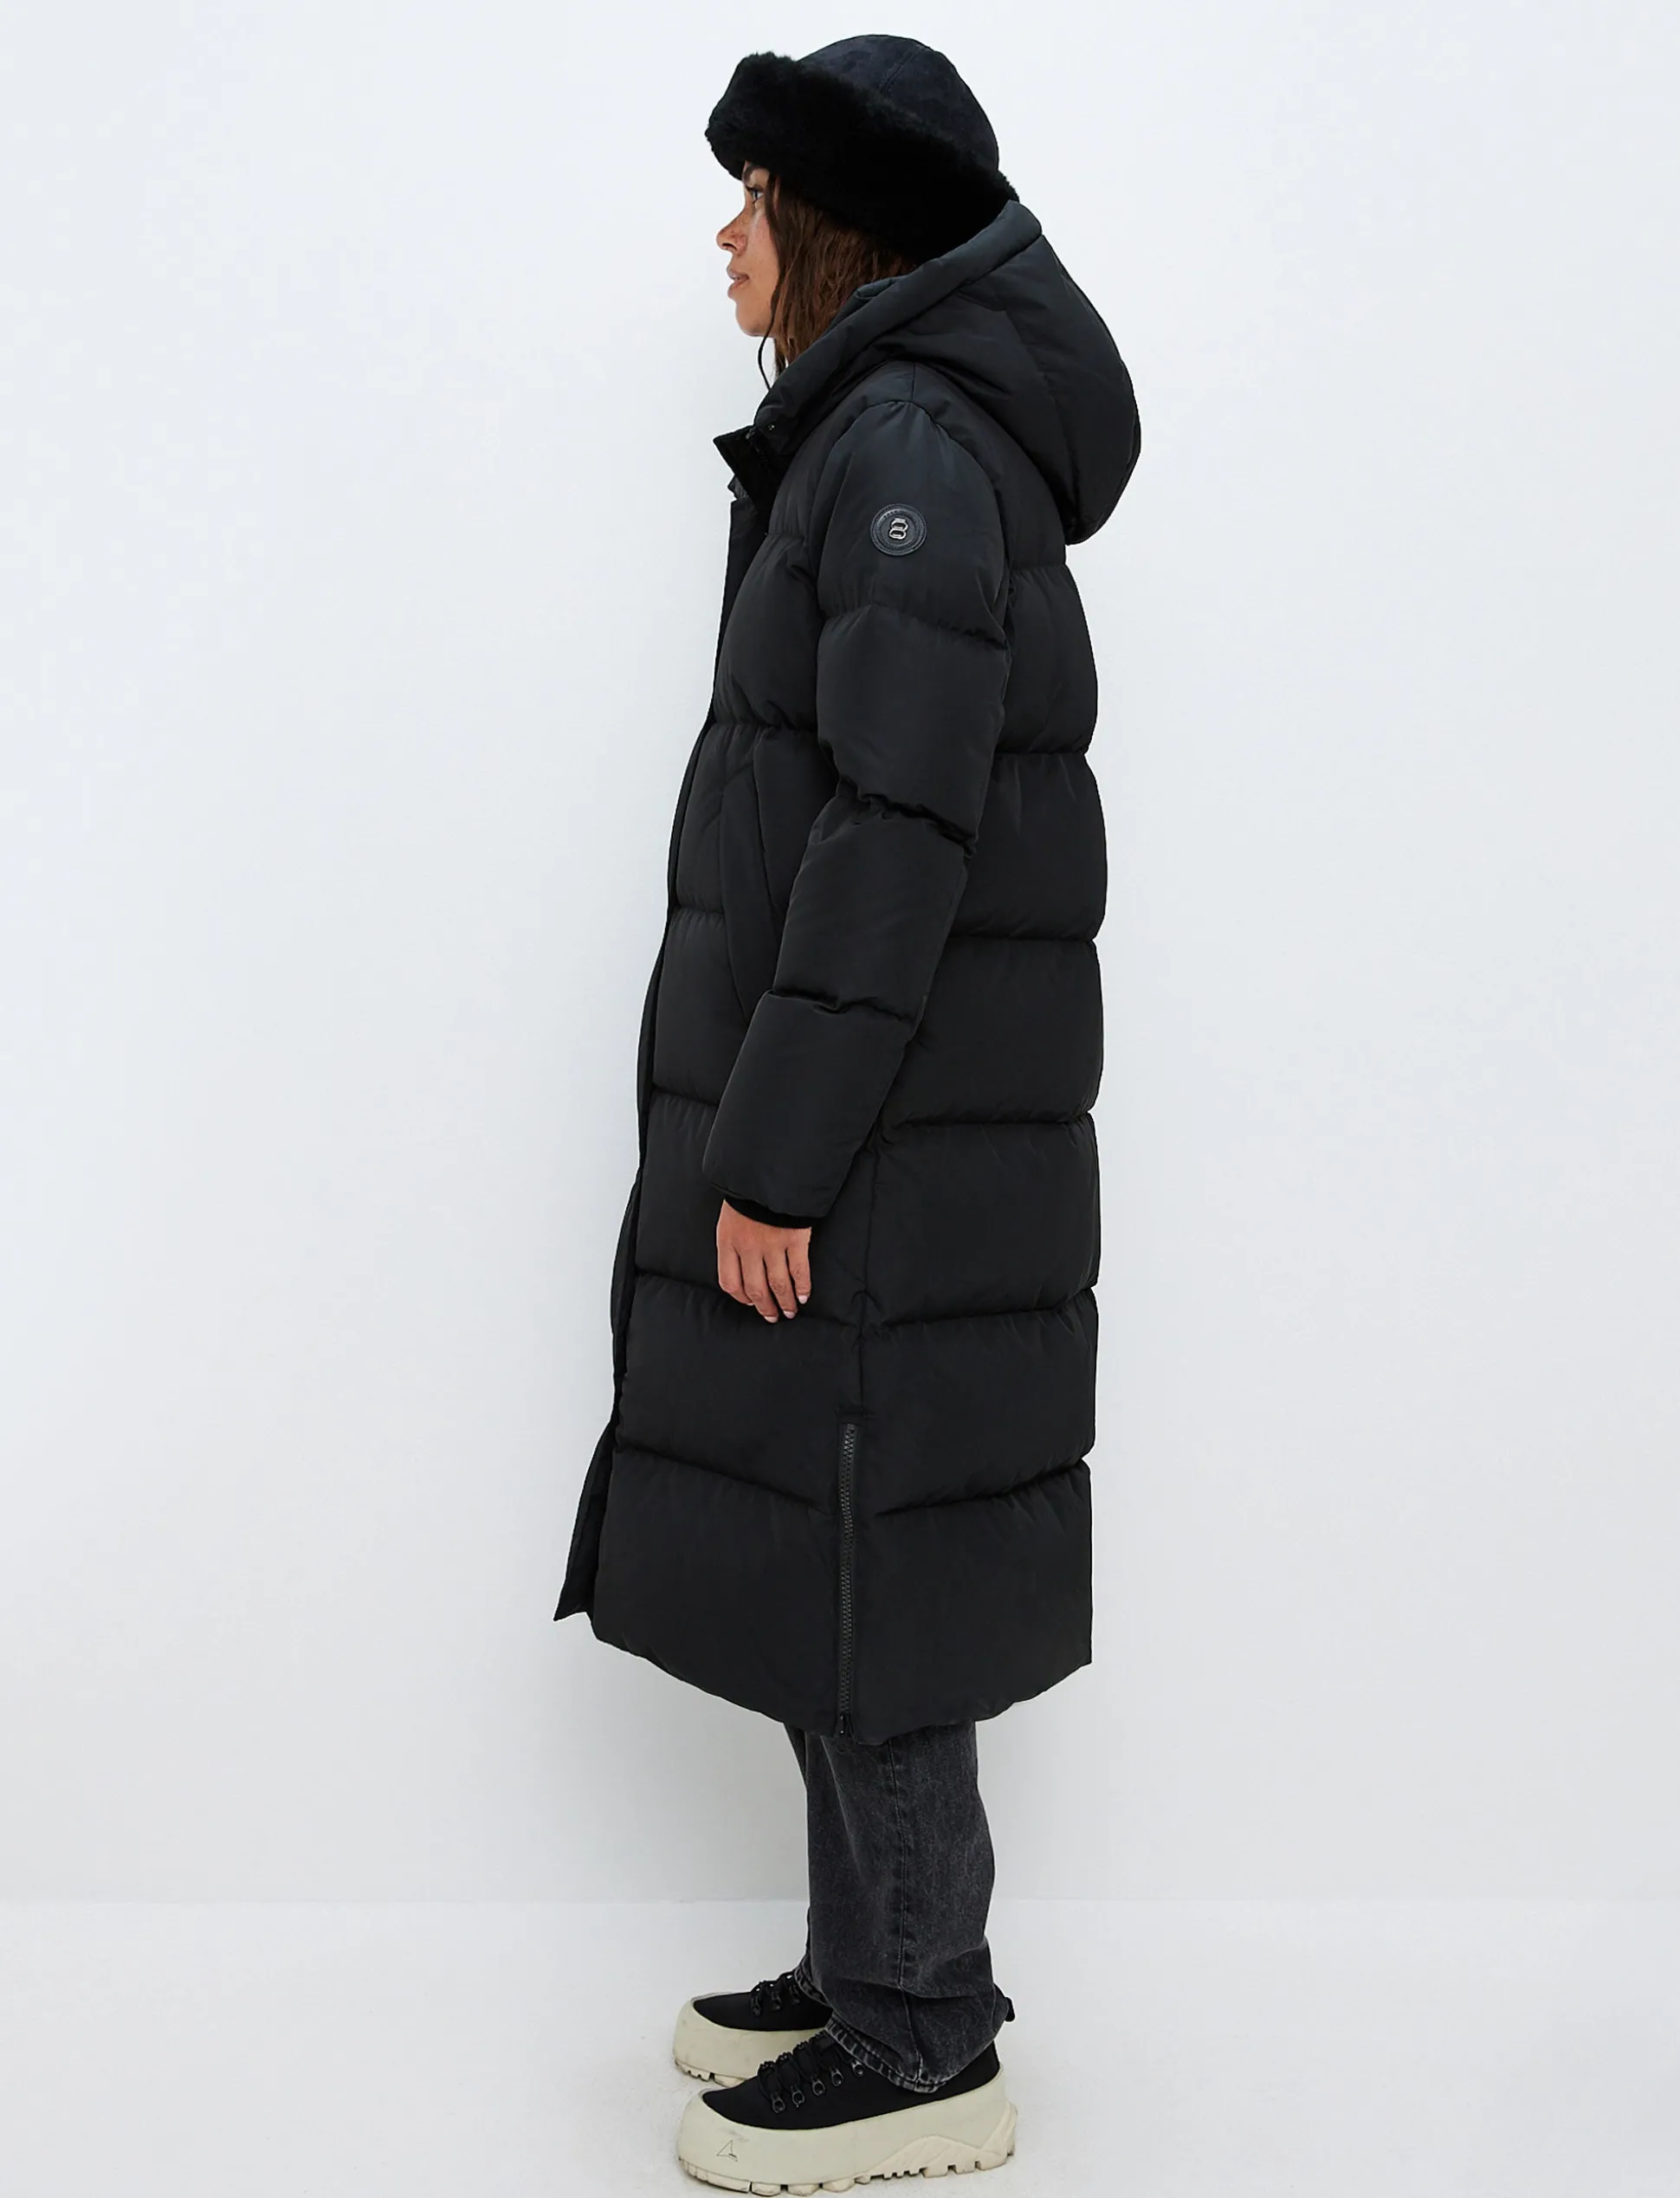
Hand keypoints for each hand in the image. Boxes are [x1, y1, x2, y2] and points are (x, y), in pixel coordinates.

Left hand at [717, 1201, 811, 1321]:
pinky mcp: (794, 1239)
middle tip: (773, 1316)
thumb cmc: (747, 1191)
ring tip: (790, 1311)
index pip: (730, 1282)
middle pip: (755, 1289)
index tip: (749, 1302)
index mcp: (728, 1241)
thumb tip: (740, 1264)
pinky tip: (804, 1296)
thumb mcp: (729, 1215)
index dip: (740, 1297)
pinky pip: (798, 1271)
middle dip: (765, 1307)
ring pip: (778, 1284)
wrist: (766, 1170)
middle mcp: (748, 1247)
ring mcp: (772, 1244)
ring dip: (785, 1302)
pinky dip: (802, 1287)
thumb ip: (732, 1240)